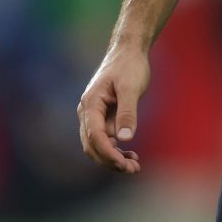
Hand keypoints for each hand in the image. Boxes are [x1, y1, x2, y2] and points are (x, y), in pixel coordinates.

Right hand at [78, 45, 150, 173]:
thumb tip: (124, 138)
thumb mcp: (131, 87)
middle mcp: (87, 112)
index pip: (94, 136)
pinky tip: (130, 154)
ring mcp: (93, 115)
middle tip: (133, 169)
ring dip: (113, 157)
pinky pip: (104, 138)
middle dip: (110, 161)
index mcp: (91, 104)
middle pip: (92, 145)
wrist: (128, 51)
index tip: (124, 164)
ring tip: (134, 166)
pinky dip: (115, 149)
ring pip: (97, 144)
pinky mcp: (102, 116)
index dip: (108, 153)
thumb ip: (128, 112)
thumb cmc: (130, 66)